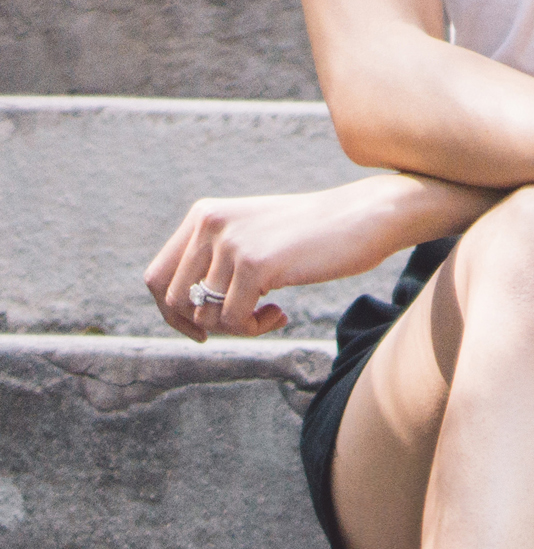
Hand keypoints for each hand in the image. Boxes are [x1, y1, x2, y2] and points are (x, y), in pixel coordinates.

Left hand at [143, 180, 426, 342]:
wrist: (361, 218)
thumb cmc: (317, 236)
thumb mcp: (258, 238)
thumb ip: (224, 260)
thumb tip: (198, 310)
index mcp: (203, 217)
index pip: (158, 276)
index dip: (172, 314)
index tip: (202, 331)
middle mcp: (208, 225)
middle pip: (173, 299)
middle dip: (204, 325)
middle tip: (243, 325)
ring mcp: (230, 243)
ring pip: (207, 314)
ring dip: (239, 328)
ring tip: (272, 315)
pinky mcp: (255, 264)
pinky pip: (235, 319)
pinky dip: (257, 328)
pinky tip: (282, 314)